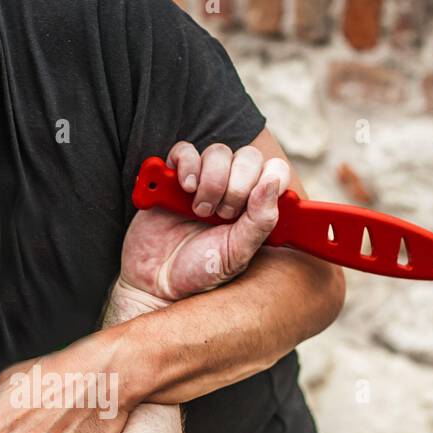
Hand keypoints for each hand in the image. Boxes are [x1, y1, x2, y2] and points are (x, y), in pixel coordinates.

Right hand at [121, 140, 289, 298]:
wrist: (157, 282)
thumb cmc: (200, 270)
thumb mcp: (237, 254)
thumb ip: (259, 222)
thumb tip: (272, 182)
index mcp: (253, 205)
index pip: (275, 170)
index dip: (271, 177)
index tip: (257, 199)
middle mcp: (230, 187)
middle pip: (248, 156)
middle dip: (237, 186)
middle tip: (223, 215)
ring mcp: (202, 180)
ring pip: (218, 152)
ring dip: (212, 182)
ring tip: (200, 211)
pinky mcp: (172, 177)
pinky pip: (184, 150)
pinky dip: (187, 166)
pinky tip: (185, 189)